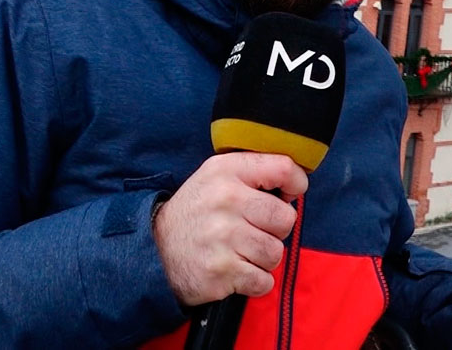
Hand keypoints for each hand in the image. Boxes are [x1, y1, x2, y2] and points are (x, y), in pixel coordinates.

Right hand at [152, 152, 308, 305]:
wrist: (155, 251)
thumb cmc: (196, 213)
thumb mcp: (216, 176)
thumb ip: (254, 172)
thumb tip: (296, 183)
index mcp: (226, 171)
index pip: (284, 168)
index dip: (297, 184)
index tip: (288, 195)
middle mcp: (226, 200)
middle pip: (286, 218)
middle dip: (276, 230)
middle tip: (255, 231)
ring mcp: (223, 237)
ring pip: (276, 253)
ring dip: (263, 258)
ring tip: (241, 252)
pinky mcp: (222, 270)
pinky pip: (264, 281)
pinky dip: (254, 281)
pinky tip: (237, 270)